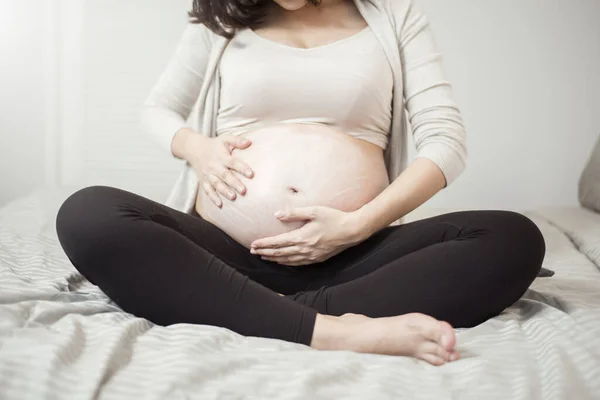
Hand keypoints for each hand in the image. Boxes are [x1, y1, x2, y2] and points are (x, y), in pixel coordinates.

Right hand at [186, 134, 254, 207]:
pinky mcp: (203, 181)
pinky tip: (220, 205)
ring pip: (217, 184)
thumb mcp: (225, 139)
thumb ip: (237, 141)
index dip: (242, 168)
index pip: (233, 162)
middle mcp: (214, 166)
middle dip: (234, 183)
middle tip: (243, 190)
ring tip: (233, 197)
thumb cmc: (214, 145)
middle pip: (225, 175)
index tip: (251, 174)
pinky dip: (213, 198)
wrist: (194, 149)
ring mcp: (208, 175)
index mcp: (221, 156)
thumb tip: (249, 142)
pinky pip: (208, 190)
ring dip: (225, 191)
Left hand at [249, 206, 363, 265]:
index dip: (264, 244)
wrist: (352, 231)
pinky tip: (283, 261)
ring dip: (274, 259)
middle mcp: (305, 249)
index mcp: (302, 237)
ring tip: (264, 257)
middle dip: (265, 252)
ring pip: (288, 260)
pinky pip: (298, 263)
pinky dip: (287, 263)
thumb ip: (294, 213)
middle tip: (253, 251)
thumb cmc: (334, 218)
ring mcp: (311, 256)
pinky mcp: (318, 259)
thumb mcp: (314, 211)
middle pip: (280, 253)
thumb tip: (277, 215)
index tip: (253, 244)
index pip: (277, 242)